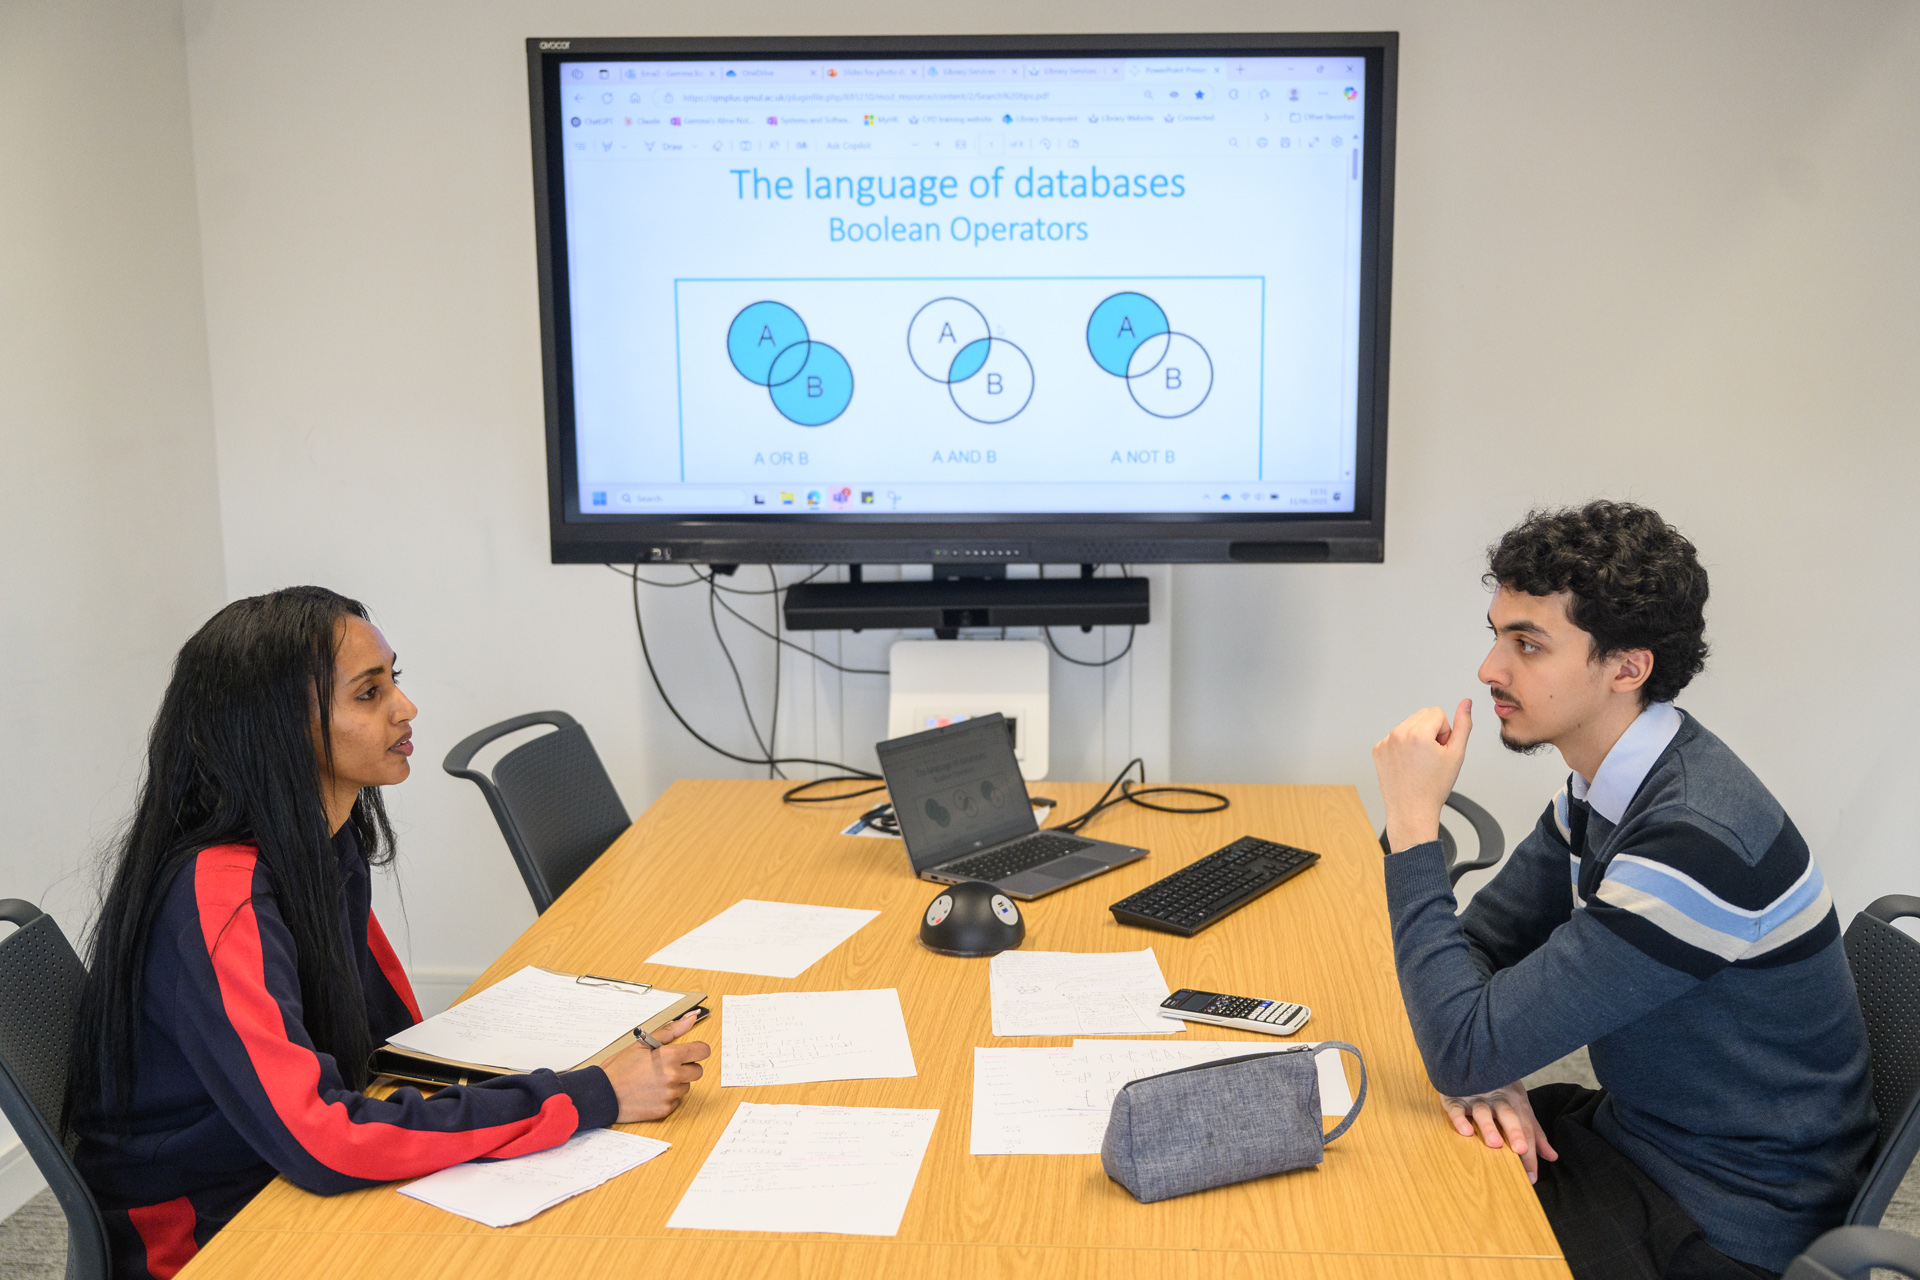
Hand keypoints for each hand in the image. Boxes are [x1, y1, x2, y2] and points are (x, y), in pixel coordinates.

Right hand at [600, 1011, 709, 1122]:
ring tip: (655, 1080)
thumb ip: (671, 1030)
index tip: (690, 1052)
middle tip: (667, 1066)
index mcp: (670, 1056)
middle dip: (686, 1067)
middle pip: (698, 1070)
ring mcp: (670, 1095)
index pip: (703, 1051)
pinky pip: (676, 1101)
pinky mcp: (665, 1110)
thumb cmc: (620, 1068)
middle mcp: (674, 1076)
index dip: (697, 1050)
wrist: (602, 1094)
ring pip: (686, 1086)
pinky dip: (668, 1097)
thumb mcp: (643, 1044)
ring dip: (676, 1082)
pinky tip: (652, 1092)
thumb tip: (692, 1017)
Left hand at [1372, 699, 1472, 852]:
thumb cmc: (1433, 787)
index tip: (1441, 750)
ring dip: (1418, 737)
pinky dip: (1404, 746)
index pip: (1438, 713)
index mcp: (1417, 733)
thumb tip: (1466, 703)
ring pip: (1409, 725)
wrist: (1412, 810)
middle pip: (1423, 715)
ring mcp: (1385, 742)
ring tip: (1420, 761)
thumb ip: (1463, 724)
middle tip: (1432, 756)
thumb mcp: (1456, 755)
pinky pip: (1395, 736)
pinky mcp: (1378, 750)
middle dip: (1431, 731)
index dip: (1444, 732)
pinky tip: (1408, 764)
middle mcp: (1398, 734)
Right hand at [1440, 1082, 1558, 1183]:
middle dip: (1515, 1132)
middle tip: (1521, 1150)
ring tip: (1494, 1144)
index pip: (1526, 1128)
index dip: (1530, 1153)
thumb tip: (1552, 1156)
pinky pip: (1457, 1108)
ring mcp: (1475, 1096)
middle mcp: (1497, 1098)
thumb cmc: (1500, 1089)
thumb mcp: (1521, 1107)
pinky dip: (1460, 1118)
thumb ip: (1534, 1133)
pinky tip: (1466, 1131)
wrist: (1472, 1059)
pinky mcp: (1454, 1097)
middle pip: (1508, 1115)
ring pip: (1483, 1111)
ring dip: (1489, 1127)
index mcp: (1516, 1101)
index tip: (1532, 1177)